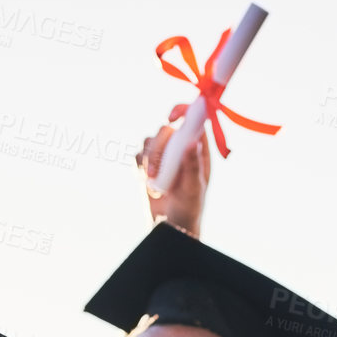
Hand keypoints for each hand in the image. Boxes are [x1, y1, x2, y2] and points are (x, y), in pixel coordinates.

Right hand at [138, 122, 209, 236]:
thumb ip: (193, 166)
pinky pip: (138, 155)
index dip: (182, 111)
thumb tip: (193, 142)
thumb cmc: (189, 208)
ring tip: (155, 181)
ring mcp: (163, 155)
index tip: (171, 118)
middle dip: (158, 147)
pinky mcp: (148, 165)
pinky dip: (140, 167)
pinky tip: (148, 182)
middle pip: (165, 130)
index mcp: (198, 150)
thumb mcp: (194, 189)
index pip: (192, 120)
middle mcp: (180, 148)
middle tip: (156, 170)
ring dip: (149, 160)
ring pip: (149, 141)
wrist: (171, 225)